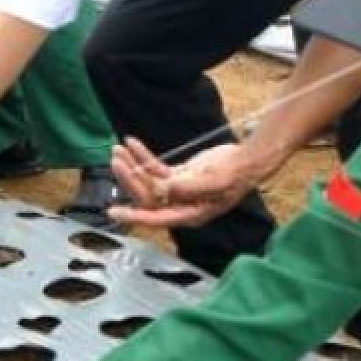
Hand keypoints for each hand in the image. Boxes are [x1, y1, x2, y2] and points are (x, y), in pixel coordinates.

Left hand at [108, 138, 260, 228]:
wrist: (246, 161)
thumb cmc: (235, 175)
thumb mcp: (215, 182)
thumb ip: (190, 188)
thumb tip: (167, 190)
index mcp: (188, 214)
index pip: (156, 217)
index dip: (134, 215)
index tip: (114, 212)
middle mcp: (180, 205)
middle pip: (147, 197)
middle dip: (130, 179)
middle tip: (117, 160)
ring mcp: (178, 190)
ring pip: (148, 182)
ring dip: (132, 166)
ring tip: (119, 150)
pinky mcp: (179, 176)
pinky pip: (155, 169)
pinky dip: (143, 156)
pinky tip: (132, 143)